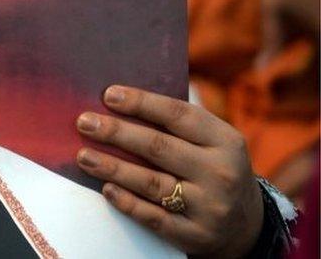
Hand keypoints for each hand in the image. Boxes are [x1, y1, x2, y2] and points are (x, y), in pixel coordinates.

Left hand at [75, 86, 263, 257]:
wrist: (246, 226)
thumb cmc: (211, 169)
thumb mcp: (211, 143)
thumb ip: (176, 124)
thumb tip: (119, 100)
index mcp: (225, 141)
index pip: (178, 115)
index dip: (142, 103)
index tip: (108, 95)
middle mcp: (220, 173)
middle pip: (159, 147)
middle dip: (117, 133)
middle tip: (84, 122)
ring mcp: (210, 207)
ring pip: (152, 183)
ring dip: (113, 167)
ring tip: (84, 156)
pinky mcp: (195, 235)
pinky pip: (153, 217)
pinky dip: (127, 202)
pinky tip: (106, 188)